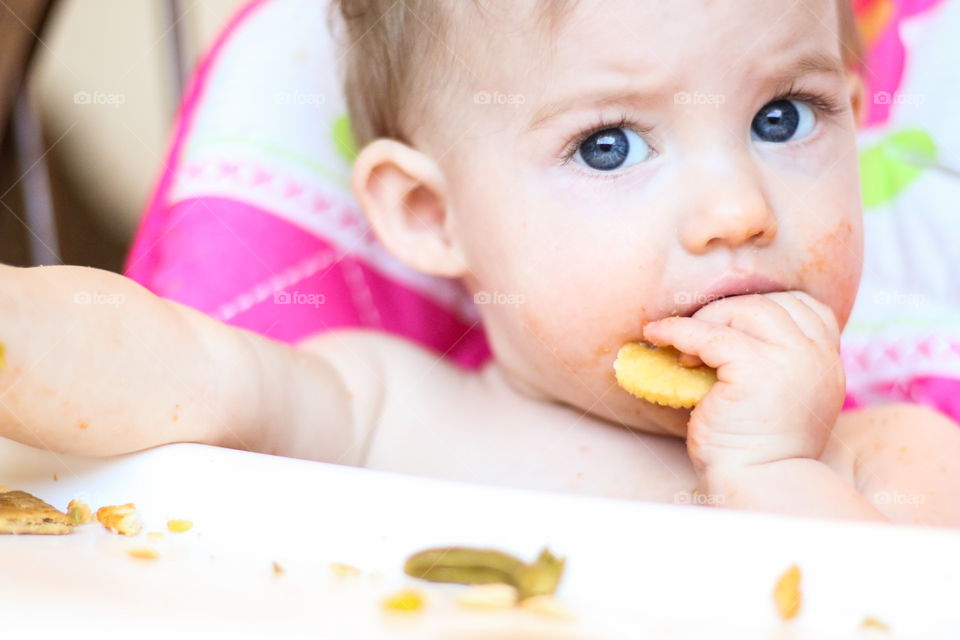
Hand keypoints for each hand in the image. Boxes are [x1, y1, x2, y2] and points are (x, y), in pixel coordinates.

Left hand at [642, 291, 844, 476]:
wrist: (758, 483)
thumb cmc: (757, 446)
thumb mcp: (780, 395)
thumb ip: (774, 362)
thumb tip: (721, 329)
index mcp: (828, 361)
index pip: (804, 306)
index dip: (762, 308)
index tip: (730, 326)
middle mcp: (817, 356)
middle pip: (769, 303)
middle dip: (727, 313)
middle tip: (697, 340)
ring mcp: (792, 359)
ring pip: (742, 310)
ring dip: (705, 321)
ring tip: (683, 349)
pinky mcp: (757, 369)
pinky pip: (710, 334)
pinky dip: (678, 331)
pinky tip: (658, 337)